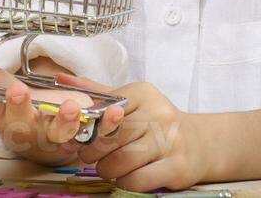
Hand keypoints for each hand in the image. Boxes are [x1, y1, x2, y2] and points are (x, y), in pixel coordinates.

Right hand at [0, 29, 123, 164]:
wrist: (42, 133)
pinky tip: (116, 111)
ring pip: (55, 134)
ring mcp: (51, 136)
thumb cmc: (9, 103)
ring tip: (70, 106)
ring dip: (63, 121)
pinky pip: (94, 137)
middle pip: (15, 123)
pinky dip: (107, 127)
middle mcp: (22, 129)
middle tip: (19, 91)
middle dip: (17, 108)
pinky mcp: (79, 139)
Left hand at [68, 77, 211, 190]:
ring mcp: (170, 141)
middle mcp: (159, 114)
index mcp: (144, 93)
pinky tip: (129, 176)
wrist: (199, 143)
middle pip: (111, 138)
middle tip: (91, 157)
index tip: (85, 135)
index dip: (90, 127)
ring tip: (110, 167)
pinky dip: (126, 182)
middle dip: (93, 153)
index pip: (106, 110)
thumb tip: (61, 78)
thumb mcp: (131, 101)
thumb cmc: (157, 122)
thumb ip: (98, 92)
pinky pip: (137, 180)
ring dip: (108, 170)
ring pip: (121, 161)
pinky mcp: (176, 166)